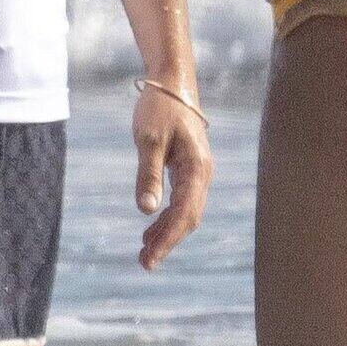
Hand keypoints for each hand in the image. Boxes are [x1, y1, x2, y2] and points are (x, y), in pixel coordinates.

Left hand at [131, 79, 212, 270]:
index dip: (167, 239)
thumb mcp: (149, 140)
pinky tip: (151, 228)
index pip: (184, 213)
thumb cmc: (159, 107)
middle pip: (189, 217)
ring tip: (145, 252)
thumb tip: (146, 211)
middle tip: (144, 263)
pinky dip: (168, 216)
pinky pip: (182, 199)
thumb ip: (148, 175)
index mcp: (196, 167)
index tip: (149, 259)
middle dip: (168, 241)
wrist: (171, 82)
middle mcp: (202, 172)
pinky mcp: (189, 167)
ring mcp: (198, 171)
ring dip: (168, 232)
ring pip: (186, 211)